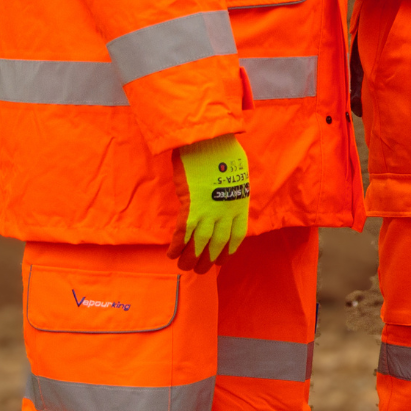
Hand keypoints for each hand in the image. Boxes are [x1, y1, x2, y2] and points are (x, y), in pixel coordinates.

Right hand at [166, 133, 249, 271]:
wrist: (209, 141)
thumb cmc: (222, 151)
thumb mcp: (235, 172)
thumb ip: (231, 188)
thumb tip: (224, 193)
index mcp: (239, 204)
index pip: (235, 236)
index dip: (227, 250)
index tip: (220, 260)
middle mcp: (226, 212)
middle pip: (217, 244)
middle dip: (207, 259)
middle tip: (199, 269)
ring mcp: (208, 211)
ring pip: (198, 243)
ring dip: (190, 258)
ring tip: (183, 267)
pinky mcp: (190, 206)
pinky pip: (182, 233)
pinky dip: (176, 245)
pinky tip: (171, 254)